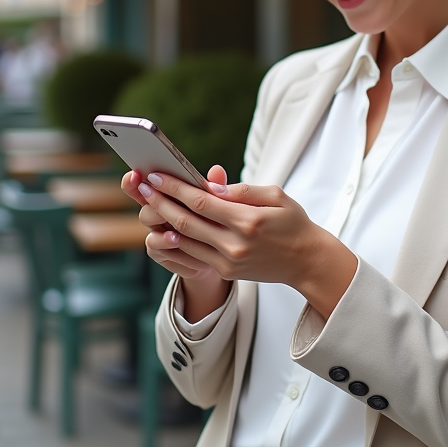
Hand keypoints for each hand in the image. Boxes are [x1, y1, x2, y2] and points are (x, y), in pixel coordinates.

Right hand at [124, 166, 224, 279]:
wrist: (219, 253)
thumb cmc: (217, 220)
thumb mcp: (220, 201)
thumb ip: (216, 187)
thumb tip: (217, 170)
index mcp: (167, 195)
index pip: (144, 183)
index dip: (134, 180)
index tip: (135, 174)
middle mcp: (158, 212)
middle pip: (145, 203)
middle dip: (149, 198)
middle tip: (152, 192)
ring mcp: (157, 232)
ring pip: (147, 222)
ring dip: (156, 218)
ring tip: (167, 217)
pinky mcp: (161, 252)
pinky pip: (155, 246)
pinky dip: (165, 242)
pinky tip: (175, 239)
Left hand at [136, 171, 356, 317]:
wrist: (306, 261)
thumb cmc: (293, 223)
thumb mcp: (276, 196)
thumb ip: (241, 190)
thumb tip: (210, 185)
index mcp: (247, 221)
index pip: (200, 201)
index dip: (174, 188)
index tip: (156, 175)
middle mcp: (234, 244)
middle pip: (185, 221)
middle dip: (159, 202)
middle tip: (141, 186)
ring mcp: (228, 261)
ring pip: (184, 240)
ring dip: (161, 221)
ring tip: (147, 203)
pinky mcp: (226, 271)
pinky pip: (192, 255)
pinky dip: (175, 241)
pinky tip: (163, 226)